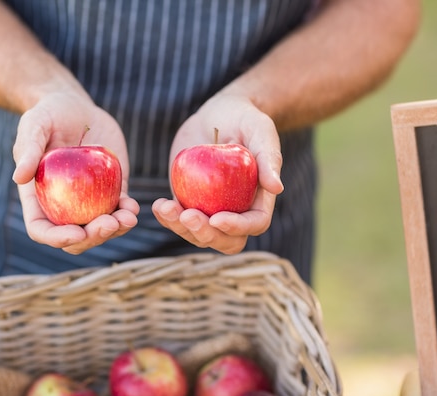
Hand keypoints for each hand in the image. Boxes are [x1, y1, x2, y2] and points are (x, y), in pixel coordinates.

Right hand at [12, 92, 138, 253]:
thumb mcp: (34, 125)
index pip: (42, 229)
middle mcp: (62, 206)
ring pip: (100, 229)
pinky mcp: (110, 190)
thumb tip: (18, 178)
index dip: (57, 238)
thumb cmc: (48, 114)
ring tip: (129, 217)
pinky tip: (133, 207)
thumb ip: (27, 149)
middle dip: (93, 237)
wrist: (75, 107)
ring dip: (115, 230)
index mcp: (38, 198)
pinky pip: (118, 209)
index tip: (76, 232)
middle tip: (109, 223)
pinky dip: (127, 213)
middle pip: (75, 237)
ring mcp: (88, 201)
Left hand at [152, 93, 283, 253]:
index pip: (253, 223)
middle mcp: (236, 210)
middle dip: (205, 233)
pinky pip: (178, 219)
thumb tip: (277, 188)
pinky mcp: (188, 201)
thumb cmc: (245, 119)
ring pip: (197, 234)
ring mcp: (210, 209)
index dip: (237, 227)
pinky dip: (167, 217)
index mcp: (259, 199)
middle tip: (187, 215)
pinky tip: (159, 206)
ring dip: (180, 227)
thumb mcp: (260, 130)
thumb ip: (269, 157)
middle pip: (224, 239)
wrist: (217, 114)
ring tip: (165, 207)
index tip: (217, 218)